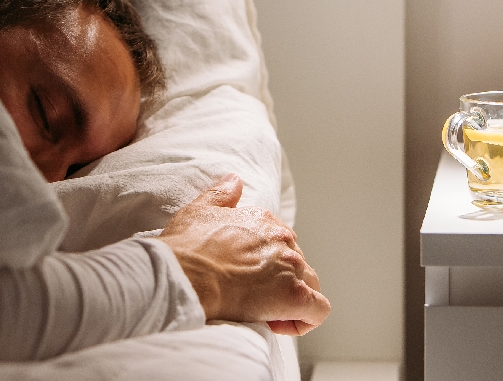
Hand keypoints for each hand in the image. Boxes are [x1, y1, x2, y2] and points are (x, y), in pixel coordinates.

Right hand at [159, 174, 329, 335]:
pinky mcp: (293, 295)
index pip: (280, 243)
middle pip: (297, 264)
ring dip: (293, 299)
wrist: (184, 273)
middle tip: (252, 297)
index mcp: (264, 221)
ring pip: (311, 285)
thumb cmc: (187, 247)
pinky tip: (278, 323)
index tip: (245, 278)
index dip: (266, 265)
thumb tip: (234, 180)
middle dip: (280, 282)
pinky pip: (317, 310)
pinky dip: (304, 320)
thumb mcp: (200, 209)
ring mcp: (290, 266)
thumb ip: (221, 194)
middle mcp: (283, 240)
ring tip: (265, 312)